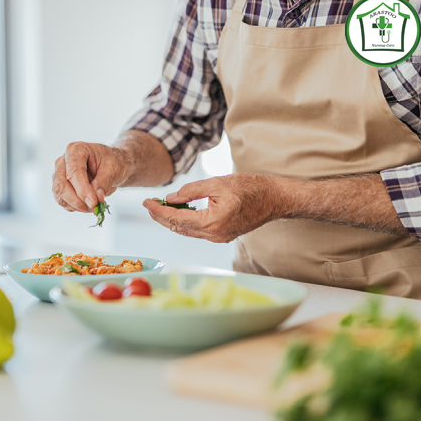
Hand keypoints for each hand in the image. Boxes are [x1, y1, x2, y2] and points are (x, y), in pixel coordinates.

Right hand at [52, 142, 132, 212]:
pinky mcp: (62, 187)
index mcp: (75, 150)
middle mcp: (63, 162)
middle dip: (78, 201)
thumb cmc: (113, 161)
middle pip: (61, 186)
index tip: (94, 203)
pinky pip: (64, 202)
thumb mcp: (114, 168)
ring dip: (78, 206)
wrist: (113, 164)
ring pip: (60, 196)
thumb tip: (96, 199)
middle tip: (96, 207)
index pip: (73, 173)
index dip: (82, 190)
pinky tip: (89, 204)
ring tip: (96, 205)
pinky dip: (76, 207)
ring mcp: (60, 175)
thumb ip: (104, 183)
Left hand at [142, 173, 280, 242]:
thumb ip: (191, 190)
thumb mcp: (217, 182)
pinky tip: (180, 211)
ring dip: (172, 220)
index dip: (158, 210)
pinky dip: (186, 222)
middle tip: (149, 204)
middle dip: (161, 217)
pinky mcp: (223, 236)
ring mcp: (219, 238)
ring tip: (161, 206)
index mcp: (212, 222)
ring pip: (187, 231)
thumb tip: (171, 198)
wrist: (275, 199)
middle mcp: (214, 235)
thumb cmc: (250, 188)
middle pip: (178, 228)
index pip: (176, 219)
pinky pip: (198, 231)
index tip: (146, 202)